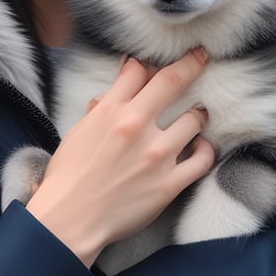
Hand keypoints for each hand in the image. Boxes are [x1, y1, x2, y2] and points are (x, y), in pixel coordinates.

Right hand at [25, 49, 214, 266]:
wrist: (71, 219)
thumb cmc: (70, 175)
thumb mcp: (79, 131)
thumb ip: (101, 109)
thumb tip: (112, 93)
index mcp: (111, 110)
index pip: (137, 70)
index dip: (147, 63)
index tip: (155, 63)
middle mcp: (136, 126)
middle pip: (171, 81)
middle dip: (191, 63)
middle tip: (202, 56)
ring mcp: (156, 155)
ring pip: (193, 119)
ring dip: (198, 114)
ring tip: (198, 114)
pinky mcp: (169, 183)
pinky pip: (202, 159)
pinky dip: (205, 149)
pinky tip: (201, 146)